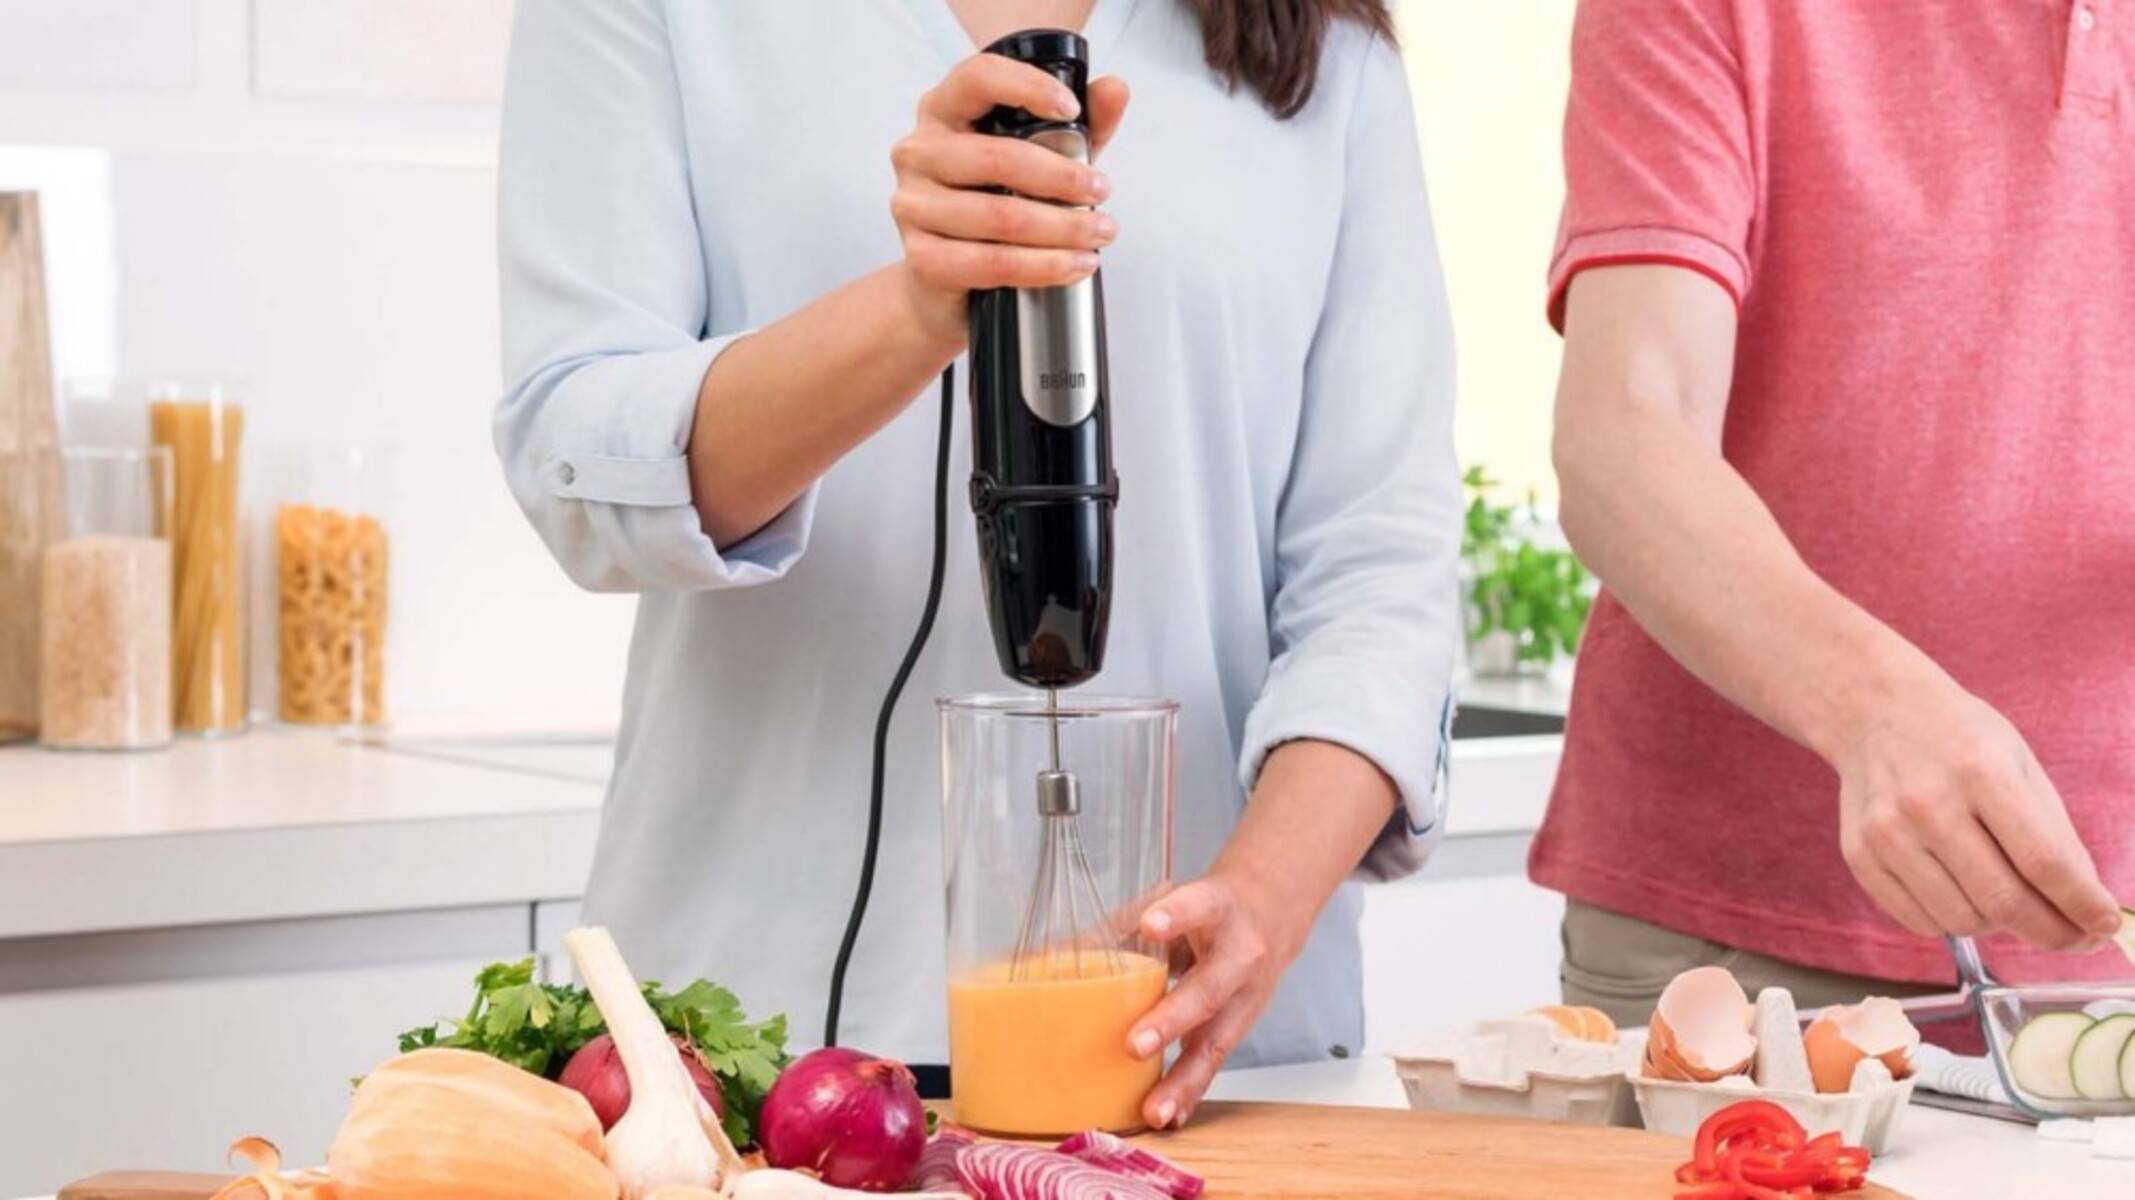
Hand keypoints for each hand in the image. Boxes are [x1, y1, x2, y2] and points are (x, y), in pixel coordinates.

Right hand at [890, 53, 1128, 344]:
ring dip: (1063, 229)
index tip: (1073, 109)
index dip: (1028, 87)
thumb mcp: (1044, 157)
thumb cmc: (994, 205)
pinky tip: (1074, 264)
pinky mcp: (921, 258)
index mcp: (944, 110)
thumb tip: (1115, 89)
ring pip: (1000, 216)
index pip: (978, 78)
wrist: (948, 279)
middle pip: (998, 157)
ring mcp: (913, 205)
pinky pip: (992, 262)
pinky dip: (1043, 267)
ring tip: (1098, 235)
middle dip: (1063, 178)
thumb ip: (1083, 124)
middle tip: (1102, 191)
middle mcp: (919, 152)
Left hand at [1124, 871, 1307, 1129]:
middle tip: (1135, 1045)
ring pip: (1216, 1040)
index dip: (1176, 916)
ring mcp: (1246, 996)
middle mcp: (1240, 954)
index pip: (1198, 906)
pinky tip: (1170, 1114)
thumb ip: (1120, 928)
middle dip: (1172, 1020)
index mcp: (1218, 907)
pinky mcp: (1241, 1026)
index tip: (1150, 925)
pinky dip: (1190, 1090)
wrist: (1274, 910)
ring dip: (1183, 1079)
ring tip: (1155, 1109)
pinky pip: (1215, 1061)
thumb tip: (1048, 956)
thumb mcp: (1172, 900)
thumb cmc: (1210, 907)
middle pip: (1208, 989)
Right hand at [1833, 665, 2120, 951]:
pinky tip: (1964, 895)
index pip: (2044, 862)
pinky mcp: (1860, 855)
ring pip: (1963, 920)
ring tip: (2008, 901)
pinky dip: (1954, 921)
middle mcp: (1928, 804)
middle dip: (2053, 932)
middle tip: (2075, 938)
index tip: (2105, 926)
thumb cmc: (1959, 738)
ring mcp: (1887, 832)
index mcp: (1980, 772)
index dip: (2082, 904)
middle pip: (2004, 901)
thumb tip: (2084, 904)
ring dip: (2000, 925)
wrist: (1875, 712)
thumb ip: (2052, 832)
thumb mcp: (2019, 763)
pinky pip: (1920, 920)